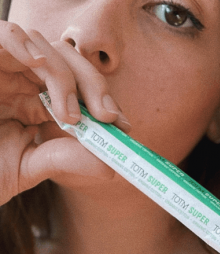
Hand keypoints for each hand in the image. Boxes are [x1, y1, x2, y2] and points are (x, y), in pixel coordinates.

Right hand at [0, 21, 129, 205]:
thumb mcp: (29, 167)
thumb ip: (65, 160)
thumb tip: (109, 167)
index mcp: (40, 103)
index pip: (81, 91)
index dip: (104, 103)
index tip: (123, 125)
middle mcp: (27, 81)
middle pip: (71, 63)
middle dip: (95, 88)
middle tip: (107, 117)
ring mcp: (6, 69)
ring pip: (46, 49)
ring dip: (64, 77)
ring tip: (69, 114)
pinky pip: (3, 35)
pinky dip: (23, 45)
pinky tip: (39, 66)